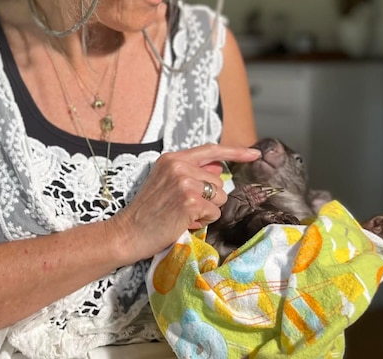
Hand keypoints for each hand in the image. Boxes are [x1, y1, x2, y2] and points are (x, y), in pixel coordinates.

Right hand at [108, 144, 262, 260]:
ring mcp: (184, 182)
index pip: (210, 150)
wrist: (128, 232)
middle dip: (209, 199)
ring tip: (183, 216)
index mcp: (172, 158)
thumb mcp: (166, 183)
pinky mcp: (190, 201)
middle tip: (184, 208)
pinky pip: (214, 213)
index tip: (254, 154)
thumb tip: (218, 167)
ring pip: (220, 198)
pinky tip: (184, 223)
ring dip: (207, 211)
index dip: (235, 152)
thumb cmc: (148, 212)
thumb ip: (191, 173)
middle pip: (219, 182)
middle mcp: (179, 166)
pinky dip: (203, 222)